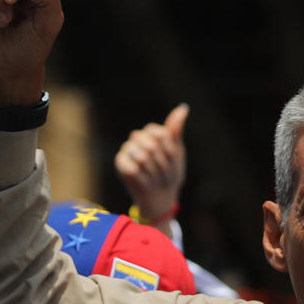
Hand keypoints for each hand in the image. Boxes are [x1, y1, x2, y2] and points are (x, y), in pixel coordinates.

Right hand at [115, 103, 189, 222]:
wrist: (161, 195)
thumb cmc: (170, 173)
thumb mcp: (177, 152)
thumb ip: (175, 131)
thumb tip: (183, 108)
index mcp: (151, 132)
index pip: (160, 134)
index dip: (169, 150)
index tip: (173, 160)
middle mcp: (137, 138)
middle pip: (152, 145)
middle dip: (163, 164)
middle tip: (166, 175)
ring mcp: (127, 150)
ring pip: (143, 157)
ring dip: (155, 173)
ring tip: (157, 179)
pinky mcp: (120, 163)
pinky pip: (133, 168)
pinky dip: (144, 179)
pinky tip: (147, 183)